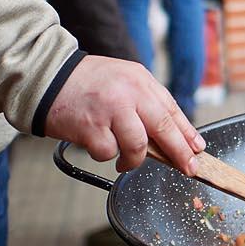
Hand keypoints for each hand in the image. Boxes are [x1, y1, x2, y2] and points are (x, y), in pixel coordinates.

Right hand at [43, 56, 205, 174]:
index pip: (171, 109)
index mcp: (140, 80)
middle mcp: (128, 93)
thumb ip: (146, 102)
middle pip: (163, 128)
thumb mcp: (124, 80)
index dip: (187, 133)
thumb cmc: (87, 82)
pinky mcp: (91, 128)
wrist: (47, 77)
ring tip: (126, 161)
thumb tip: (171, 135)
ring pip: (138, 147)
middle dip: (179, 153)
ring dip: (134, 160)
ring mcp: (110, 110)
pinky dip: (106, 155)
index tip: (197, 149)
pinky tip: (98, 145)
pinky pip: (108, 153)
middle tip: (189, 168)